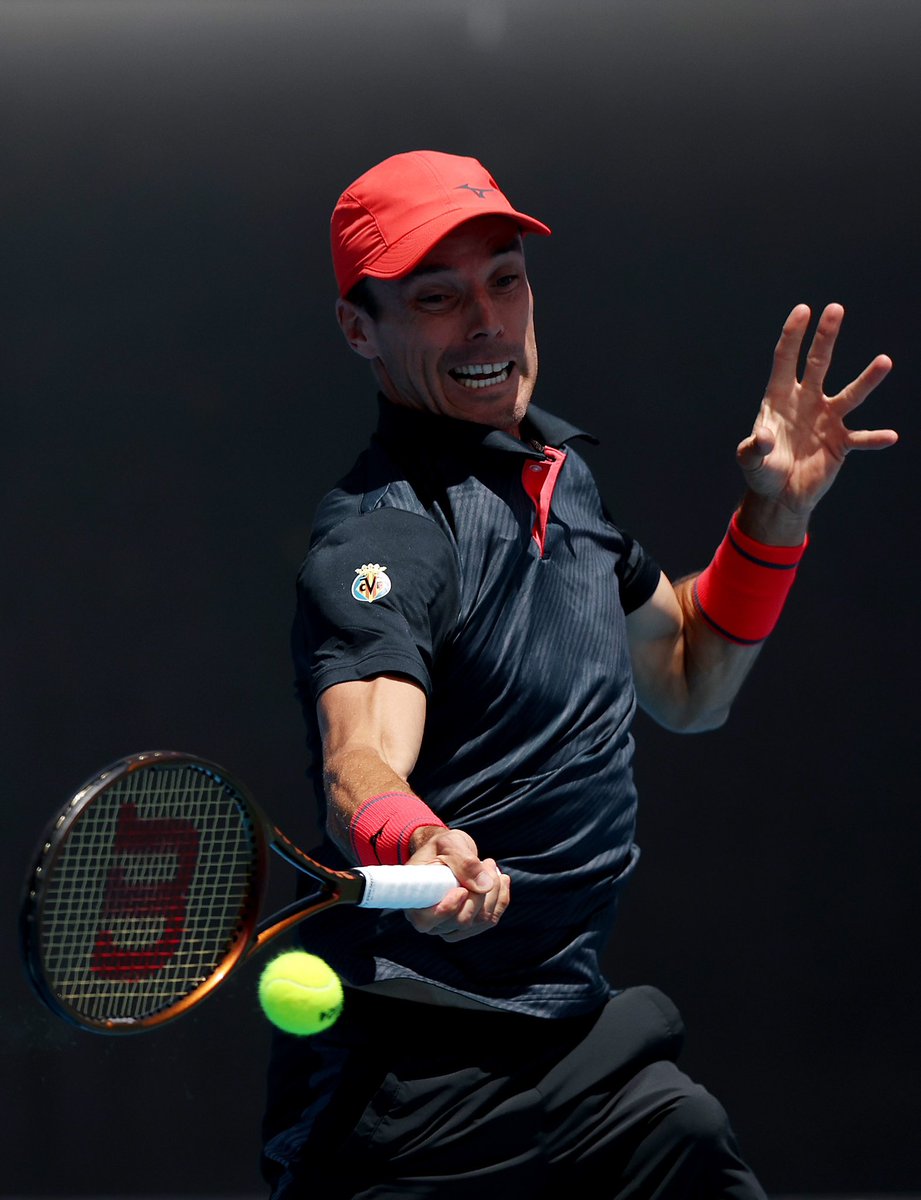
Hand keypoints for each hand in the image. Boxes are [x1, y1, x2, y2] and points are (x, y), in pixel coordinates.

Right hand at [402, 826, 509, 941]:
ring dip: (493, 892)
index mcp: (415, 900)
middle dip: (480, 892)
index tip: (462, 890)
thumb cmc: (442, 846)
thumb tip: (484, 886)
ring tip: (490, 865)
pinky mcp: (468, 925)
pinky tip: (502, 880)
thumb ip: (464, 862)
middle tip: (486, 861)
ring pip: (480, 921)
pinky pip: (490, 920)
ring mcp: (450, 926)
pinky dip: (501, 899)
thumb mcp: (449, 843)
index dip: (447, 909)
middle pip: (462, 920)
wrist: (446, 852)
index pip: (427, 920)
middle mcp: (430, 921)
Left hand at [736, 303, 896, 542]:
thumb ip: (753, 448)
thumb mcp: (750, 461)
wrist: (780, 496)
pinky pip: (861, 439)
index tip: (803, 310)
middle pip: (818, 364)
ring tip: (885, 361)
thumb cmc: (762, 472)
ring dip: (867, 380)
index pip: (785, 360)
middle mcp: (806, 402)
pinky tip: (890, 437)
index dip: (793, 336)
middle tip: (836, 308)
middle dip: (826, 337)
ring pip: (849, 395)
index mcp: (780, 400)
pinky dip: (874, 439)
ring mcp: (826, 421)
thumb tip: (763, 437)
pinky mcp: (840, 444)